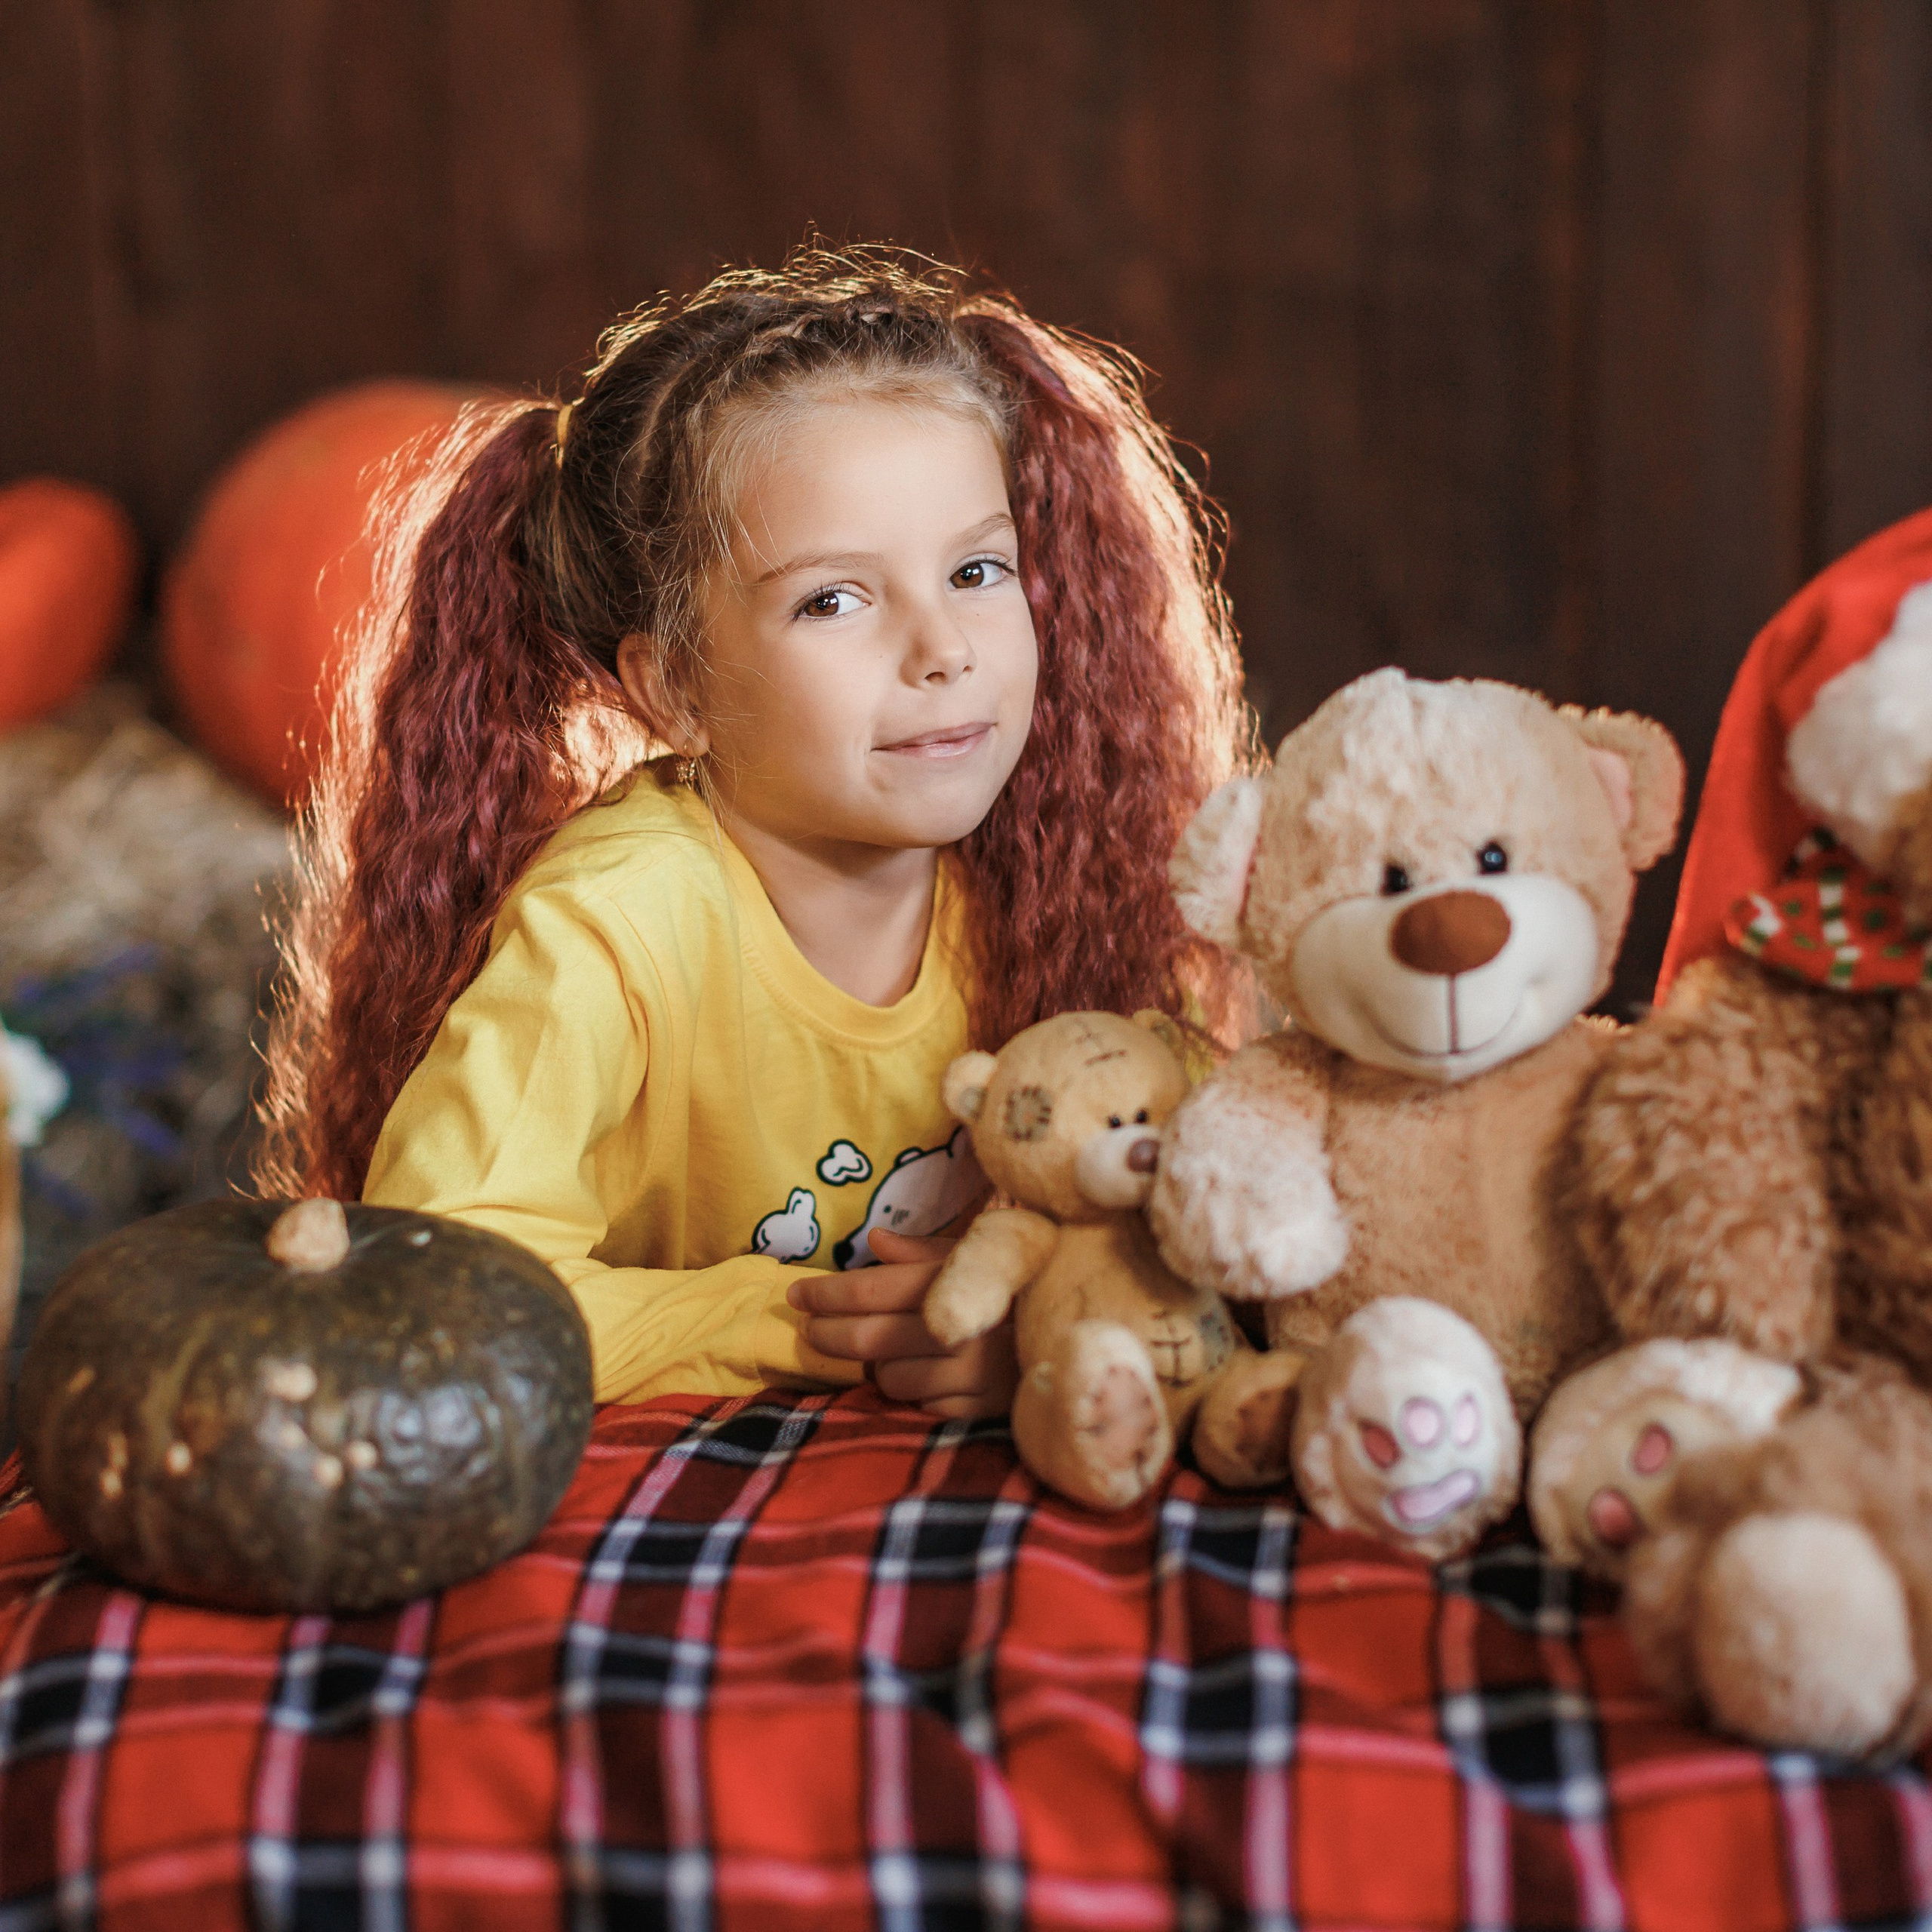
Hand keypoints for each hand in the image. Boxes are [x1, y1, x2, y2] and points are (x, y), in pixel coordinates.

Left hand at [786, 1229, 1019, 1418]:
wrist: (1082, 1337)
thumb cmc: (1017, 1289)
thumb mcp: (979, 1258)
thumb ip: (924, 1254)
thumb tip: (875, 1241)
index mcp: (957, 1280)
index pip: (872, 1288)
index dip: (827, 1293)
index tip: (797, 1295)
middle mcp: (963, 1327)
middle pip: (869, 1337)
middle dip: (829, 1334)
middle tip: (810, 1330)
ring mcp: (973, 1374)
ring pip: (889, 1378)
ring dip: (876, 1368)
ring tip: (884, 1354)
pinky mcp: (982, 1410)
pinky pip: (921, 1406)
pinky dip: (913, 1394)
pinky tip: (921, 1377)